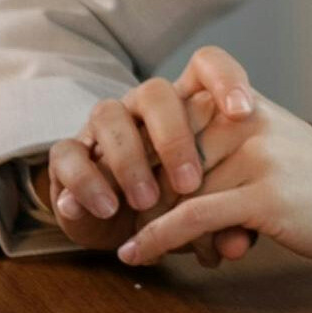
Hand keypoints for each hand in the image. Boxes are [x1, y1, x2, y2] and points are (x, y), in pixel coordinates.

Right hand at [45, 47, 260, 264]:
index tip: (244, 112)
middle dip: (174, 136)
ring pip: (108, 116)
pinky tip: (105, 209)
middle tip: (190, 182)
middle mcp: (141, 106)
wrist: (130, 229)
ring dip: (129, 161)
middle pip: (155, 92)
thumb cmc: (183, 208)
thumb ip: (230, 220)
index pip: (206, 65)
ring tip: (146, 202)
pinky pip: (67, 155)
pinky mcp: (68, 155)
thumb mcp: (209, 213)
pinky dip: (86, 182)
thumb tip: (237, 247)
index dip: (225, 79)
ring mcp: (102, 127)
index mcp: (185, 103)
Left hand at [110, 84, 311, 269]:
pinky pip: (192, 217)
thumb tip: (151, 183)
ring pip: (175, 194)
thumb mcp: (264, 147)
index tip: (124, 191)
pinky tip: (136, 253)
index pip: (167, 126)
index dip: (140, 163)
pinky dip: (156, 238)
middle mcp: (247, 122)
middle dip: (144, 199)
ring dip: (153, 227)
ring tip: (142, 249)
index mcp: (242, 104)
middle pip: (166, 162)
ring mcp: (256, 157)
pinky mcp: (264, 196)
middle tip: (131, 225)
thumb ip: (216, 150)